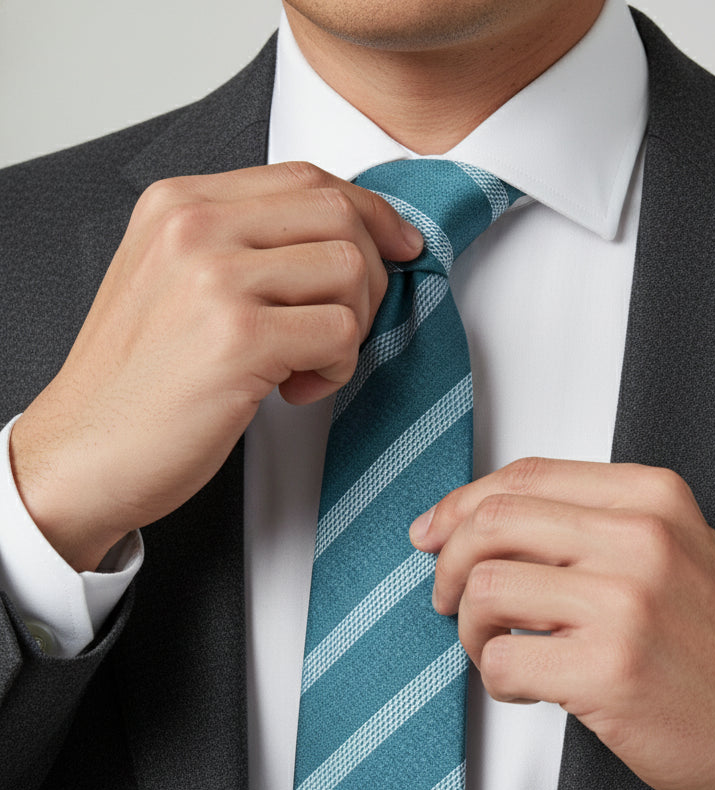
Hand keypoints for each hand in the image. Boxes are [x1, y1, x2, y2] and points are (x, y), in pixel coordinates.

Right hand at [10, 162, 422, 571]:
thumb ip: (241, 247)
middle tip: (343, 328)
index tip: (397, 248)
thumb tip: (345, 236)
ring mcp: (215, 278)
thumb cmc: (135, 385)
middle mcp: (194, 226)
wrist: (83, 454)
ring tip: (307, 365)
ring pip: (350, 269)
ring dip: (352, 328)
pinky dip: (336, 368)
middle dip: (370, 275)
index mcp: (178, 203)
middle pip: (339, 213)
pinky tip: (294, 390)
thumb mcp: (171, 283)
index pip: (305, 178)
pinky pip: (341, 332)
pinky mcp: (238, 338)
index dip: (369, 214)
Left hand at [410, 458, 714, 789]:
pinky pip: (500, 659)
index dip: (460, 505)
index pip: (524, 477)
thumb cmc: (710, 645)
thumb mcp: (668, 552)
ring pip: (485, 590)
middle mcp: (639, 540)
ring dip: (470, 628)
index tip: (432, 535)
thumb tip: (469, 519)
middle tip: (448, 600)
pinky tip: (528, 686)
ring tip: (497, 648)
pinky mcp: (606, 670)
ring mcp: (624, 604)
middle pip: (492, 524)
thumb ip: (586, 524)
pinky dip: (496, 678)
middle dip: (449, 566)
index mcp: (652, 498)